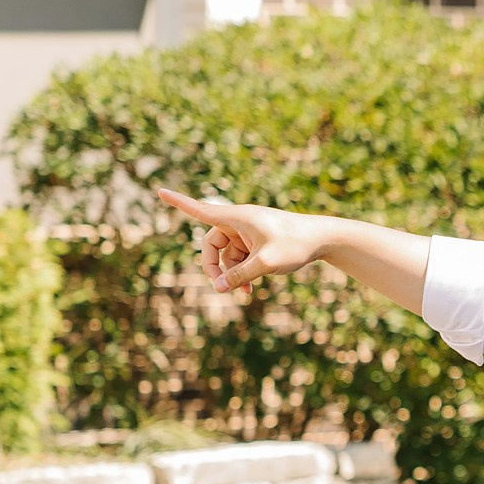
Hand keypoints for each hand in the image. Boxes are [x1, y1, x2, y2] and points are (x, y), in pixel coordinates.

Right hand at [156, 188, 326, 293]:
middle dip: (214, 267)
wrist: (323, 239)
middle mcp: (240, 222)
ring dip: (230, 274)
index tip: (159, 191)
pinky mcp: (256, 242)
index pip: (201, 210)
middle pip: (211, 244)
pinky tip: (251, 290)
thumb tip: (217, 288)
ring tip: (246, 293)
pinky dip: (242, 272)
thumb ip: (240, 276)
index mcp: (238, 218)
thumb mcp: (267, 263)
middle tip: (221, 288)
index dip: (179, 203)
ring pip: (226, 255)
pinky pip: (240, 258)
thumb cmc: (296, 245)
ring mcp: (248, 232)